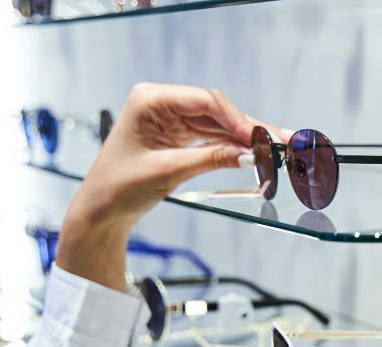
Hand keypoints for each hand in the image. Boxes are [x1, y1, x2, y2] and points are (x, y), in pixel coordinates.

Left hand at [56, 83, 281, 290]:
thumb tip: (249, 154)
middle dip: (248, 129)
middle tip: (280, 141)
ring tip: (275, 149)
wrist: (100, 211)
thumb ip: (211, 158)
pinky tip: (253, 153)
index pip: (205, 101)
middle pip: (216, 111)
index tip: (262, 138)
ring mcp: (169, 119)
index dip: (237, 120)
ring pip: (217, 125)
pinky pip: (210, 137)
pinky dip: (230, 147)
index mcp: (151, 100)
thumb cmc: (119, 187)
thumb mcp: (168, 171)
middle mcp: (161, 103)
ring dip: (244, 139)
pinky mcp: (175, 135)